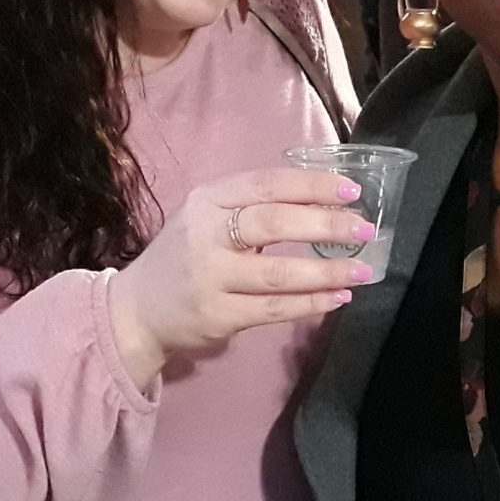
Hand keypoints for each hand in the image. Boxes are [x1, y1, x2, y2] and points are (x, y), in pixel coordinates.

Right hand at [106, 169, 373, 389]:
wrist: (136, 311)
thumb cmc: (184, 258)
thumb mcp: (207, 218)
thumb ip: (253, 208)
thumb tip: (325, 203)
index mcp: (207, 200)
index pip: (266, 184)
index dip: (312, 185)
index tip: (351, 191)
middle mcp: (205, 234)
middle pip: (273, 223)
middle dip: (325, 224)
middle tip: (363, 230)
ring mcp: (210, 278)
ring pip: (278, 273)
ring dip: (326, 272)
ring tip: (361, 271)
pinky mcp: (217, 316)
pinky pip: (273, 309)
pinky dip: (309, 304)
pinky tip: (336, 298)